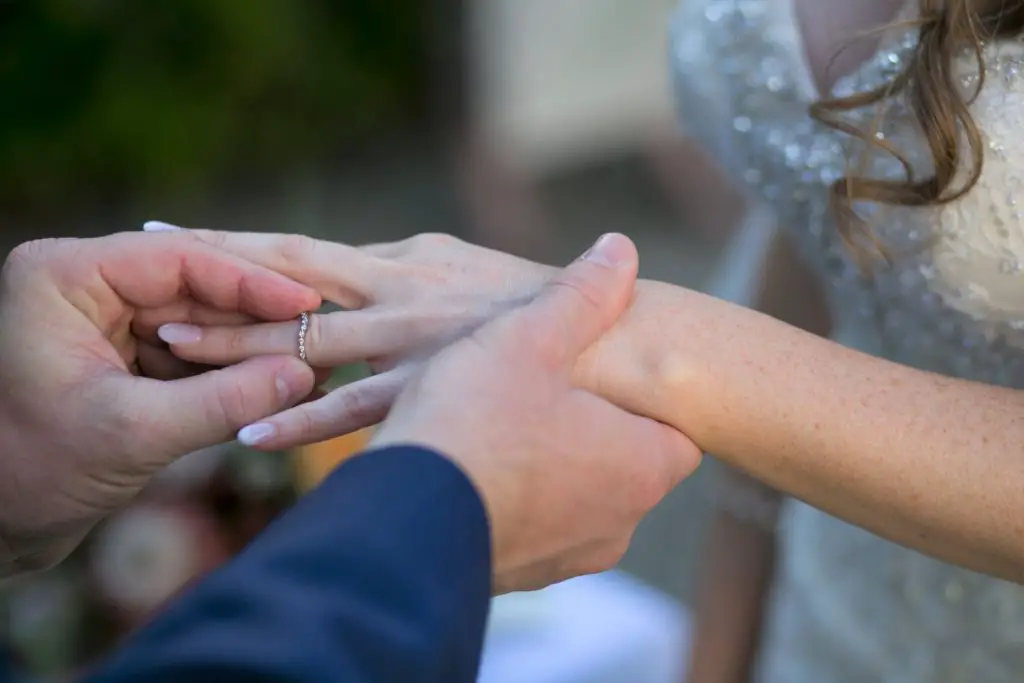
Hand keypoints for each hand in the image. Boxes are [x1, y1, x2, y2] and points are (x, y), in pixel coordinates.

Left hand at [0, 232, 320, 573]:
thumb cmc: (27, 474)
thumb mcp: (132, 434)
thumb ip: (222, 401)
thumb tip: (304, 373)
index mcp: (65, 276)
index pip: (178, 258)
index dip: (250, 282)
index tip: (308, 304)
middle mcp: (87, 287)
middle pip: (196, 285)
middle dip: (257, 317)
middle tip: (322, 331)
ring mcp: (107, 323)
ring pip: (202, 321)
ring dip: (253, 348)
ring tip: (312, 365)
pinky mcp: (125, 359)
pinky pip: (194, 355)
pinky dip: (233, 374)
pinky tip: (281, 388)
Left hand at [144, 222, 554, 447]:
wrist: (622, 340)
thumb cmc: (550, 312)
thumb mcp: (475, 279)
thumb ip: (424, 284)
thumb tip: (378, 288)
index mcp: (407, 259)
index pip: (303, 251)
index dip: (236, 244)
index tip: (173, 236)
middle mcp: (400, 287)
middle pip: (288, 277)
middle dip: (214, 275)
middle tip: (142, 273)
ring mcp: (413, 336)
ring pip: (307, 339)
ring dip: (238, 347)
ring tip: (168, 354)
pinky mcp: (435, 385)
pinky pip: (355, 407)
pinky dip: (299, 421)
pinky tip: (250, 436)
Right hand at [370, 233, 700, 592]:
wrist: (399, 523)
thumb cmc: (475, 425)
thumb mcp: (529, 340)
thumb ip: (582, 295)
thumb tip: (622, 249)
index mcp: (641, 465)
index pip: (676, 428)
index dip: (641, 394)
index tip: (604, 372)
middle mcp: (617, 524)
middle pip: (622, 461)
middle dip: (587, 426)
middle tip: (541, 390)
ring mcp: (567, 558)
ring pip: (573, 497)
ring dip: (546, 464)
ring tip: (497, 425)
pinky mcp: (517, 577)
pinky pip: (528, 526)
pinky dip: (509, 497)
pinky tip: (469, 465)